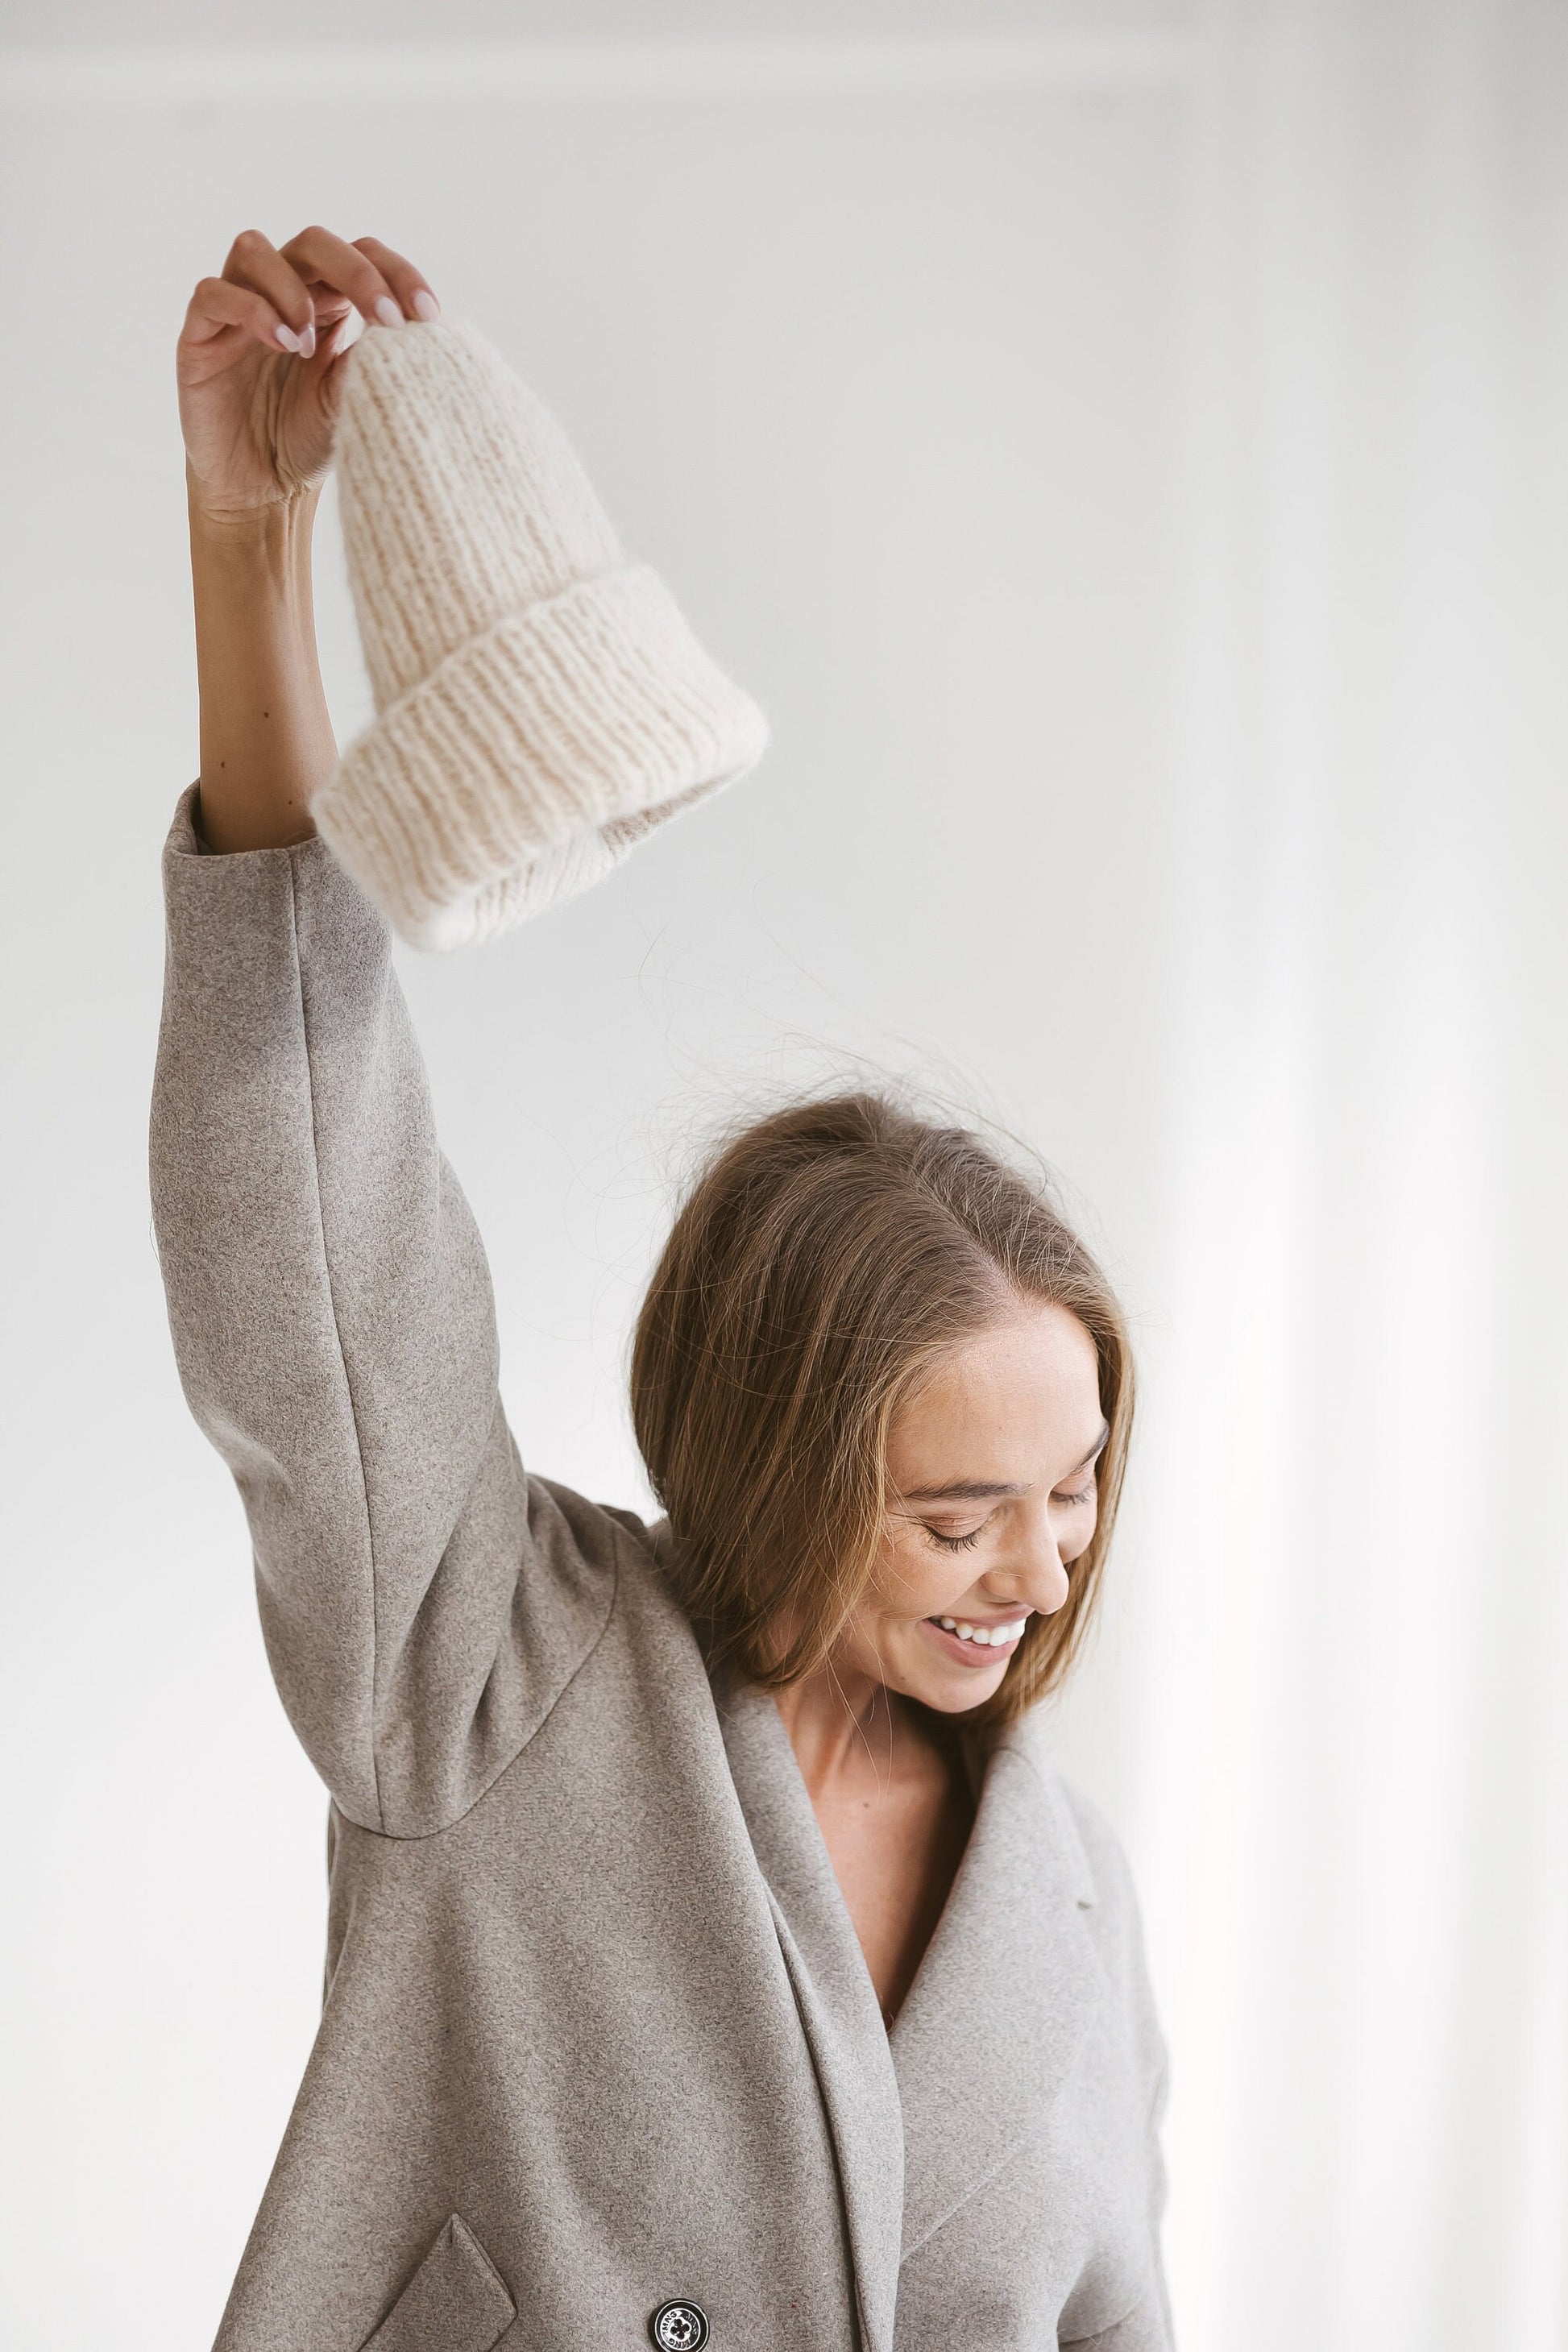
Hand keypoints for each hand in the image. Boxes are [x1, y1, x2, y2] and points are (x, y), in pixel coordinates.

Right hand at [177, 225, 438, 517]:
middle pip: (314, 243)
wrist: (262, 493)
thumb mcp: (355, 398)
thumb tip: (408, 320)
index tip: (427, 314)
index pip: (361, 254)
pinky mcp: (200, 335)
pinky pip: (213, 293)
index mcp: (327, 301)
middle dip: (356, 272)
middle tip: (386, 319)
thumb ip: (375, 355)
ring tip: (309, 345)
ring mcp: (236, 309)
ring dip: (292, 288)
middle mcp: (281, 294)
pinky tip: (282, 345)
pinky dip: (251, 310)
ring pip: (254, 249)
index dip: (395, 272)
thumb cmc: (310, 442)